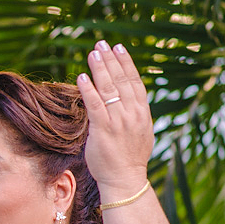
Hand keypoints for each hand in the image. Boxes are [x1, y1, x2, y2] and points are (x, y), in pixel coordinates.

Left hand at [77, 41, 153, 200]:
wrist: (125, 179)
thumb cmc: (129, 159)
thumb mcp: (140, 132)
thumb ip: (134, 115)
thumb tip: (128, 102)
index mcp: (142, 113)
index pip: (135, 82)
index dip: (126, 64)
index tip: (119, 49)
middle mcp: (132, 113)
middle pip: (121, 80)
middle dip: (111, 60)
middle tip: (102, 44)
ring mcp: (118, 121)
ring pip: (108, 88)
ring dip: (100, 68)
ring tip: (93, 53)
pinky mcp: (103, 129)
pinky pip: (95, 105)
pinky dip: (88, 89)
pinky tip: (82, 77)